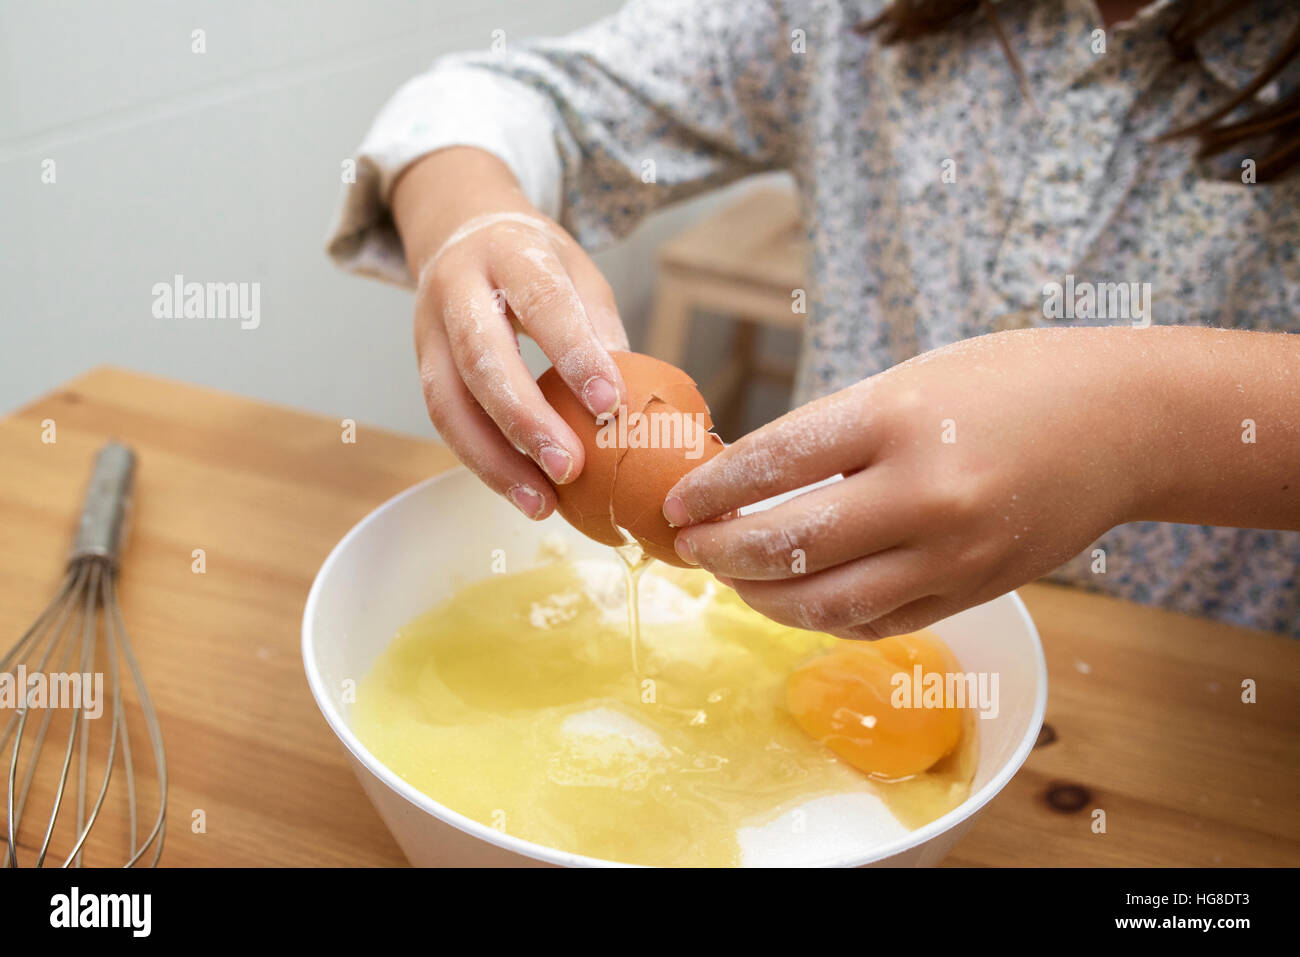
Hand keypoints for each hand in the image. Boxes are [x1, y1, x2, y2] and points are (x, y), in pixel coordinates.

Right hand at [392, 147, 628, 519]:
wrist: (461, 233)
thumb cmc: (535, 261)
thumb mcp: (578, 275)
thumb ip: (600, 331)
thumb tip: (633, 404)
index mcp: (511, 252)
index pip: (543, 302)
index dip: (575, 354)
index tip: (610, 404)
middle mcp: (458, 287)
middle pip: (482, 357)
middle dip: (526, 420)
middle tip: (570, 468)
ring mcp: (429, 328)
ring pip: (449, 402)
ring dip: (495, 460)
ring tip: (542, 503)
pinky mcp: (422, 365)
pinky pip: (446, 421)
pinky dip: (483, 462)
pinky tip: (521, 490)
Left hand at [662, 328, 1154, 638]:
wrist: (1125, 425)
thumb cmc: (1010, 384)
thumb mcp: (910, 381)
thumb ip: (834, 433)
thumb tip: (748, 482)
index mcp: (899, 419)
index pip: (774, 463)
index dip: (712, 490)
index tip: (677, 502)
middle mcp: (924, 493)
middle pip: (789, 544)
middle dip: (722, 552)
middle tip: (691, 547)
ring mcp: (952, 554)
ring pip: (827, 603)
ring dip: (763, 599)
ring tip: (733, 579)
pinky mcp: (974, 593)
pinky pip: (877, 622)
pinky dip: (823, 617)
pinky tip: (796, 600)